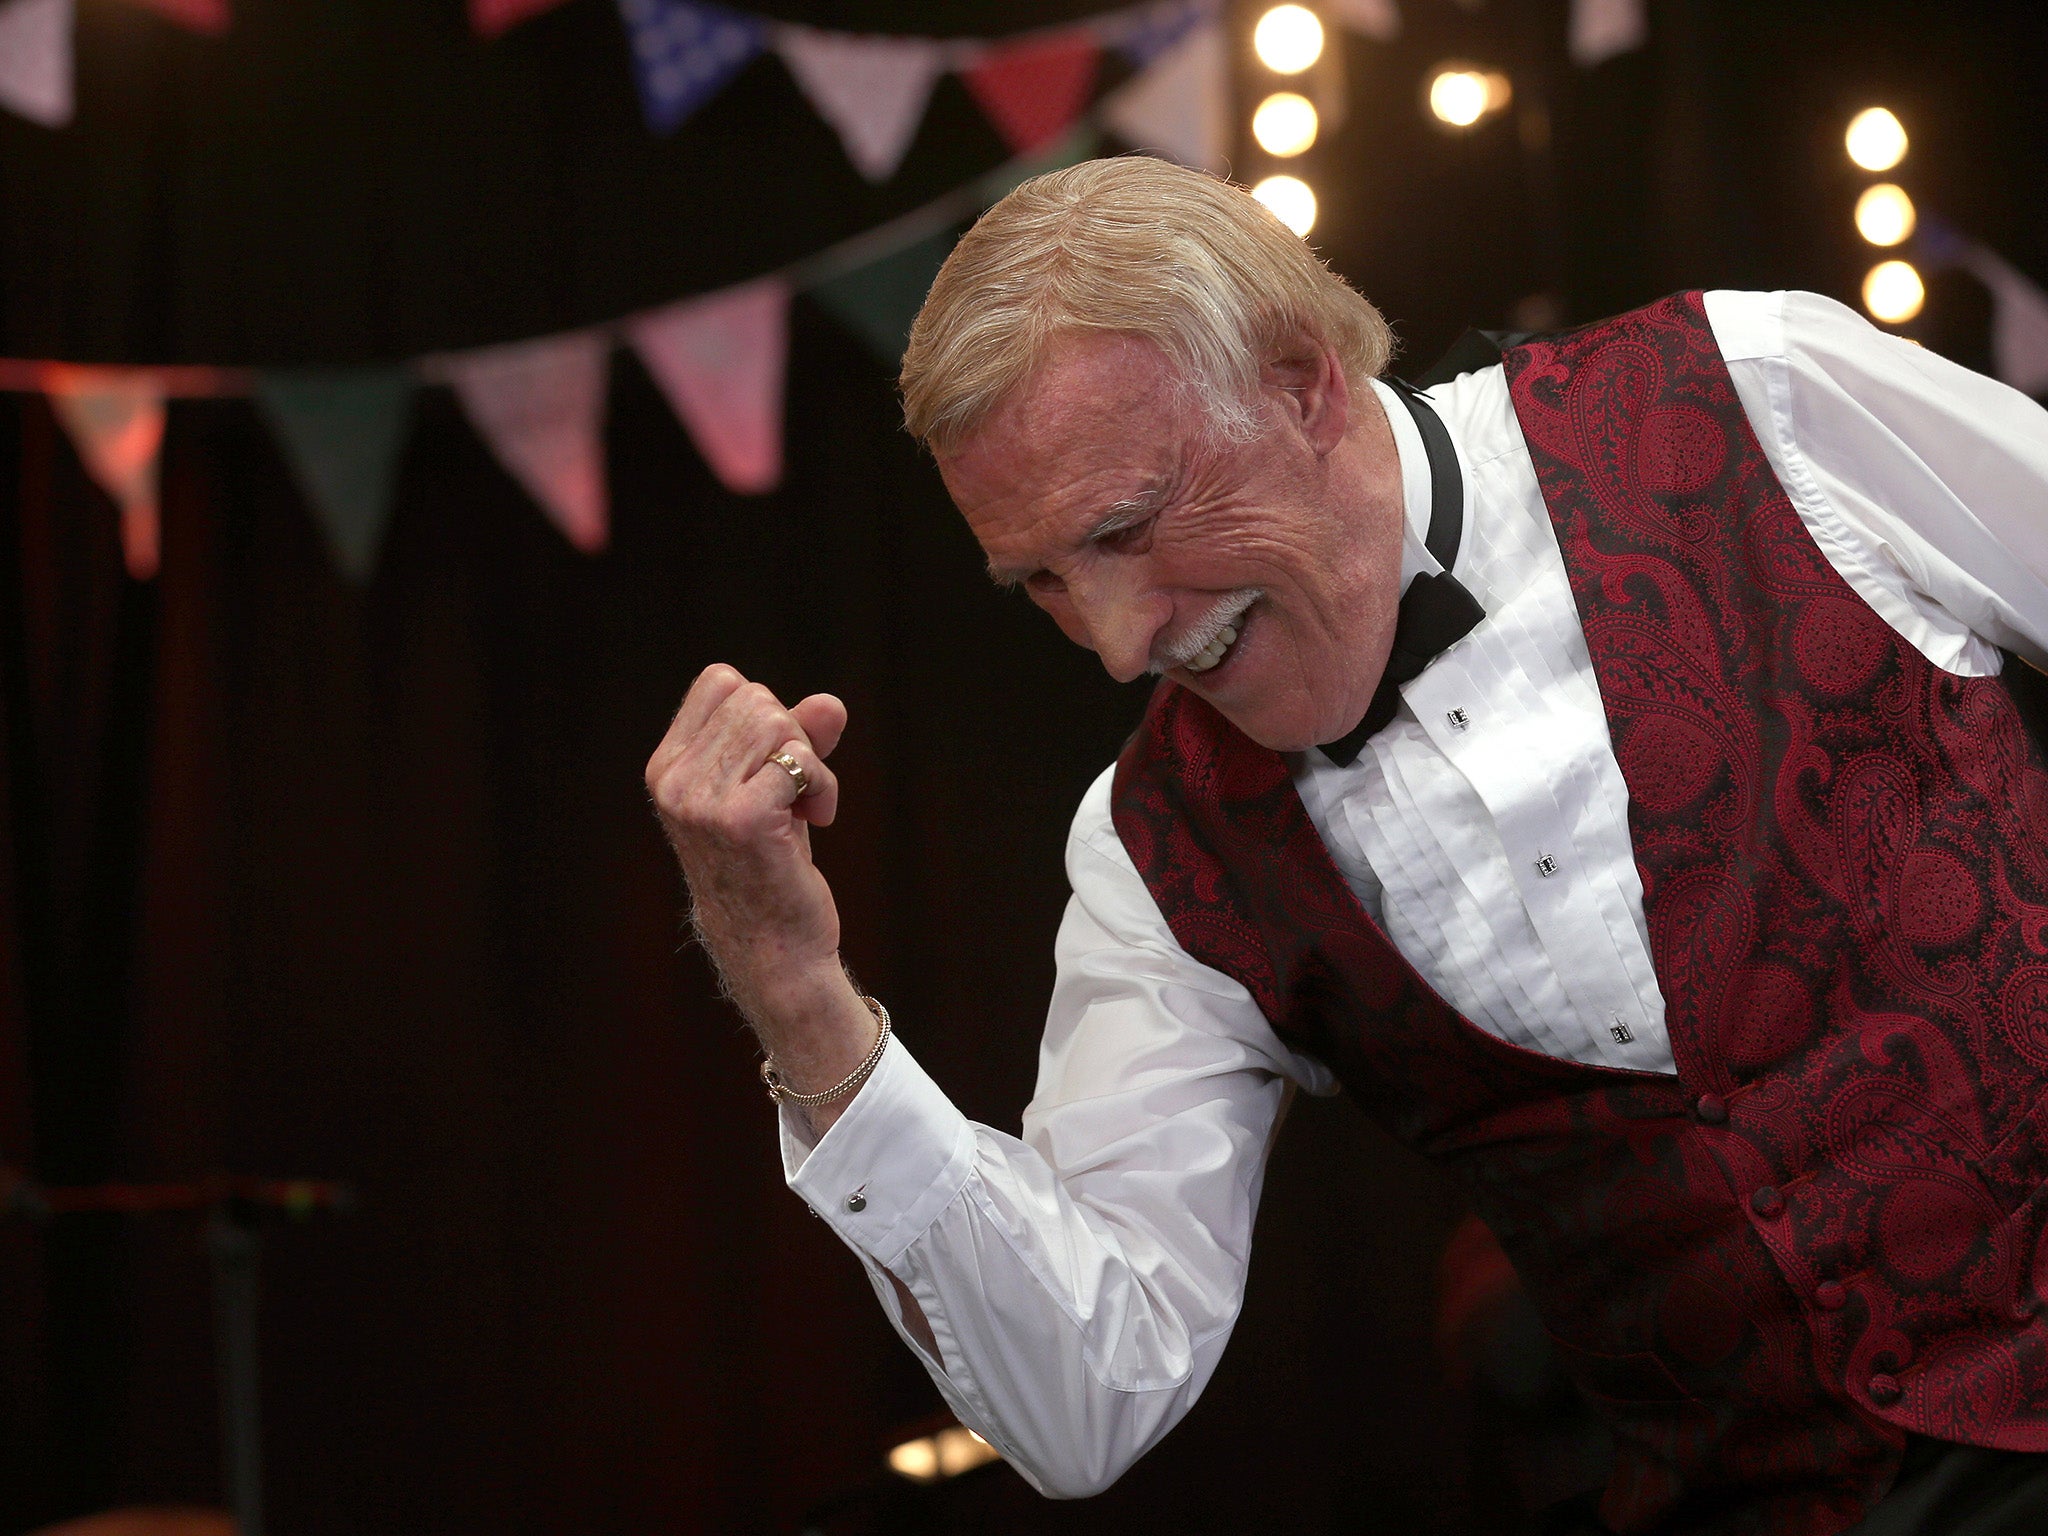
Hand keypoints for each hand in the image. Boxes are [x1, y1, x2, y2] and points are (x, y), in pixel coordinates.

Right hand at [645, 665, 850, 1024]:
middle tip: (794, 791)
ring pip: (778, 723)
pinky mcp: (742, 819)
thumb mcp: (777, 787)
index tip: (772, 763)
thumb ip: (798, 737)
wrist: (771, 944)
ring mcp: (701, 801)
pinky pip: (799, 761)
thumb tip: (831, 704)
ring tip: (805, 806)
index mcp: (666, 766)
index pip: (721, 682)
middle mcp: (672, 781)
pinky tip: (818, 819)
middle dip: (793, 738)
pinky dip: (822, 786)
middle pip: (755, 699)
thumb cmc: (772, 862)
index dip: (764, 713)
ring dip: (810, 763)